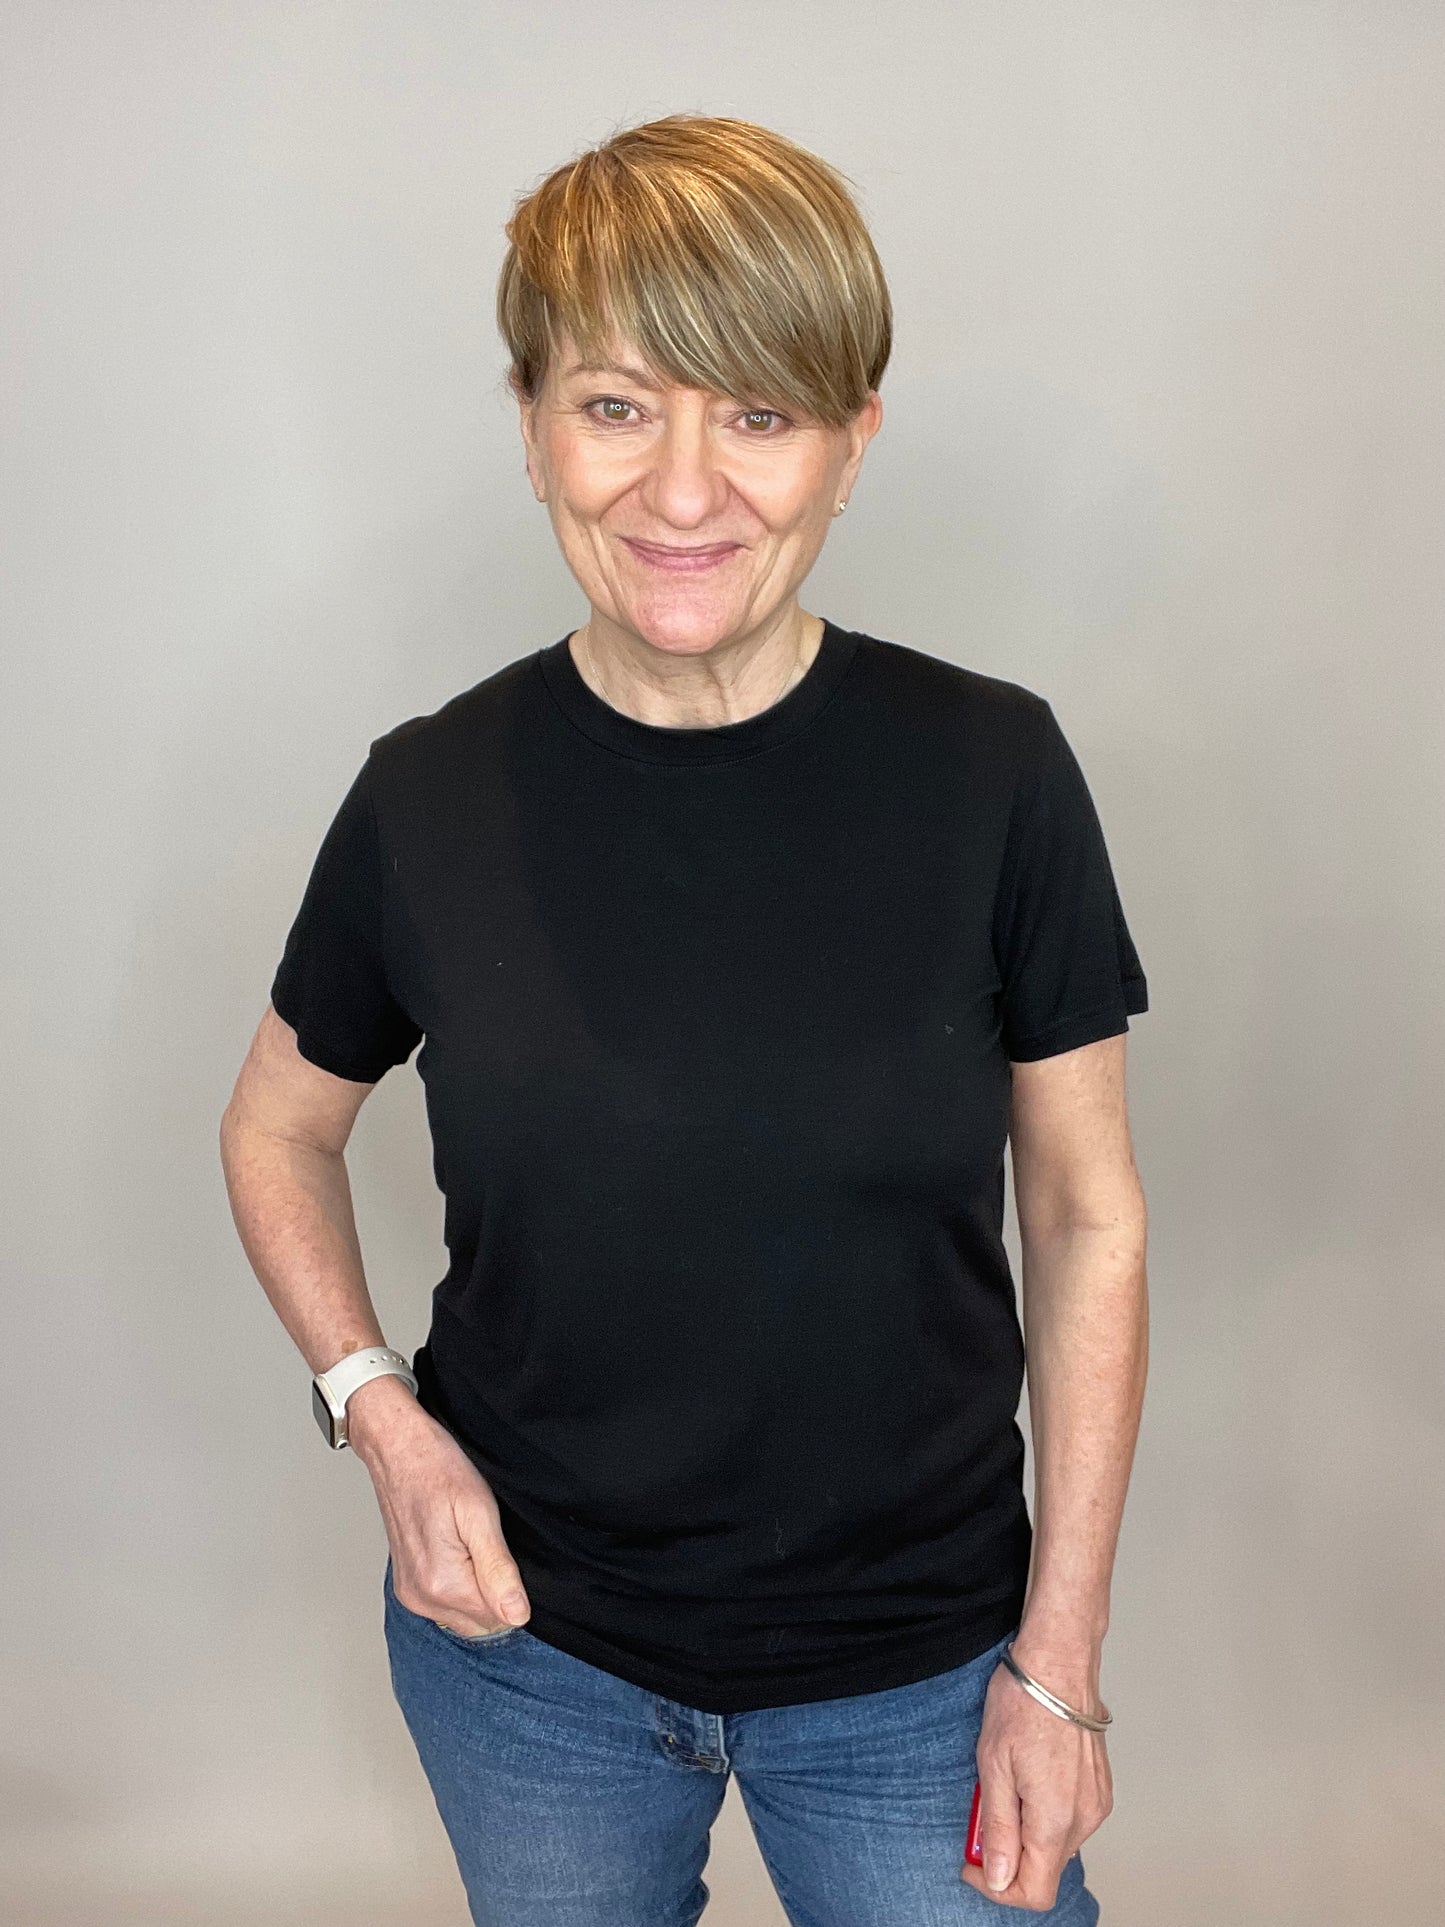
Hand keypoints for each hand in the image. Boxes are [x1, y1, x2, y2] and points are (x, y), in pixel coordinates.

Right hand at [346, 1374, 530, 1636]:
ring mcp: (410, 1593)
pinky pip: (446, 1603)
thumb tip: (518, 1615)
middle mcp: (421, 1598)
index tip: (504, 1551)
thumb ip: (498, 1569)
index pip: (500, 1619)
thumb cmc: (438, 1469)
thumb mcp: (480, 1513)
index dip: (513, 1588)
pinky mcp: (407, 1584)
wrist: (398, 1448)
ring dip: (477, 1587)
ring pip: (464, 1614)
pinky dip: (460, 1583)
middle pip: (482, 1622)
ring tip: (472, 1541)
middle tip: (489, 1542)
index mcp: (441, 1584)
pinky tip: (458, 1548)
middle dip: (495, 1590)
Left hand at [959, 1648, 1112, 1910]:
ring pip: (1057, 1845)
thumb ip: (999, 1828)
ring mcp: (1096, 1802)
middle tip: (983, 1816)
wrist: (1057, 1662)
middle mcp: (1084, 1818)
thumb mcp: (993, 1766)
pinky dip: (1045, 1814)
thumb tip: (998, 1878)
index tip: (974, 1864)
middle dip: (1010, 1855)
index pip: (1035, 1891)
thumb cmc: (1023, 1703)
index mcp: (1055, 1818)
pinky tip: (1028, 1779)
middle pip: (1046, 1869)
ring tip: (1006, 1788)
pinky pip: (1070, 1820)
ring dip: (1028, 1833)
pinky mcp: (1100, 1787)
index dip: (999, 1888)